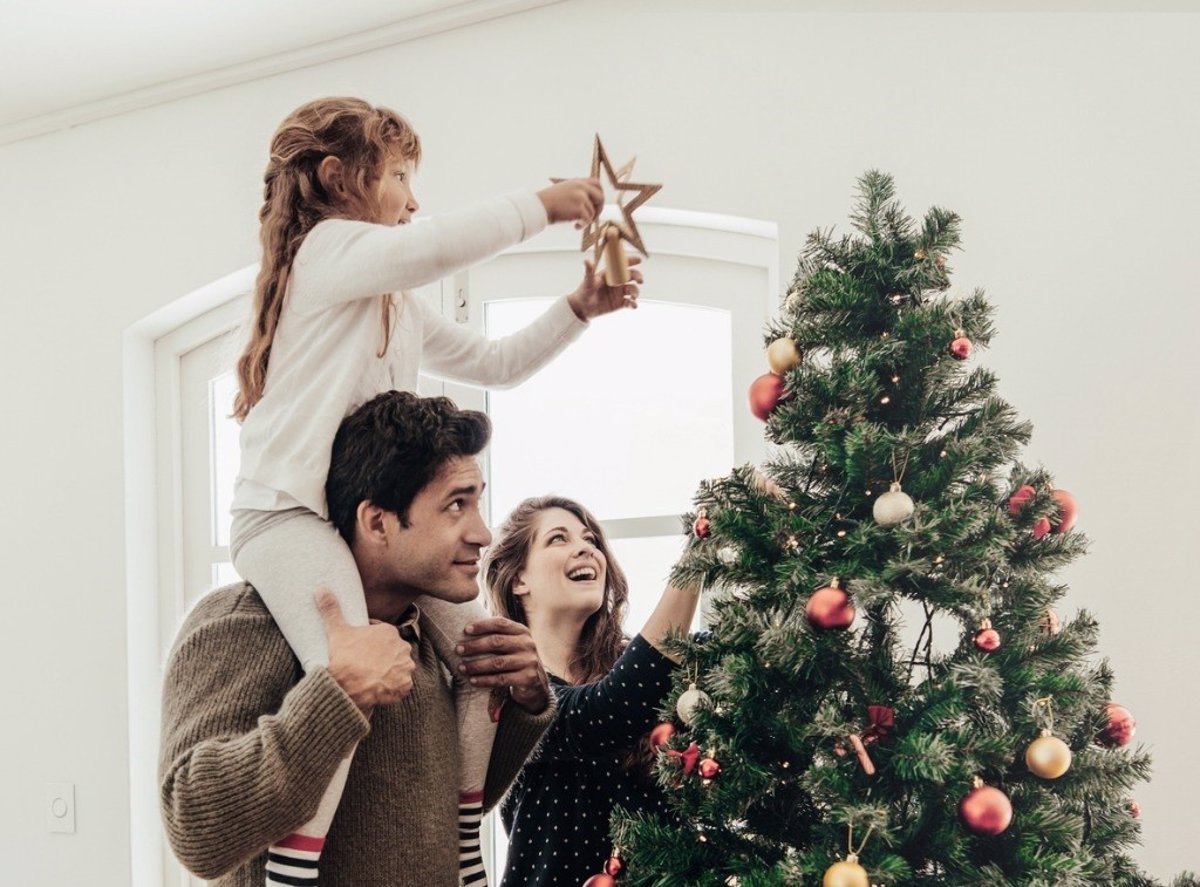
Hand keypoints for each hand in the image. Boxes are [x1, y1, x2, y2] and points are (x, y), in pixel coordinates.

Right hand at [317, 587, 414, 713]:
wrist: (346, 688)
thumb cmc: (343, 658)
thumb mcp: (336, 631)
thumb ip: (331, 608)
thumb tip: (320, 588)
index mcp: (389, 632)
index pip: (383, 638)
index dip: (371, 646)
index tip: (361, 654)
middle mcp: (402, 647)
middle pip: (393, 652)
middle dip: (383, 659)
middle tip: (366, 667)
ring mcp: (406, 667)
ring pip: (399, 669)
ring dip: (390, 673)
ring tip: (372, 679)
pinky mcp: (406, 685)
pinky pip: (402, 686)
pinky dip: (393, 689)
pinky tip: (379, 689)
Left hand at [456, 617, 550, 713]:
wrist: (536, 683)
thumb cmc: (515, 659)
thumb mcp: (511, 644)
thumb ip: (496, 635)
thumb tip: (465, 629)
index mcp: (522, 631)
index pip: (500, 623)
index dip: (482, 625)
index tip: (465, 630)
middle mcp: (527, 644)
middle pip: (497, 642)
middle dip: (475, 646)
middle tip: (458, 650)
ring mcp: (529, 661)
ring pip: (497, 662)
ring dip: (476, 665)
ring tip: (461, 667)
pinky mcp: (528, 678)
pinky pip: (501, 679)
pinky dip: (484, 680)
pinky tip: (472, 681)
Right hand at [537, 178, 602, 226]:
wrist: (538, 207)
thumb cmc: (548, 203)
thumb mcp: (565, 190)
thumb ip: (578, 191)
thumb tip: (591, 202)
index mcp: (577, 181)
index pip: (597, 184)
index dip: (599, 195)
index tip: (595, 205)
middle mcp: (581, 187)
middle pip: (600, 197)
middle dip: (599, 209)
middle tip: (592, 218)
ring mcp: (581, 196)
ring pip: (592, 212)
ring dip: (587, 220)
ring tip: (576, 223)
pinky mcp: (579, 207)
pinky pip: (588, 219)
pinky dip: (583, 225)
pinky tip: (575, 226)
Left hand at [567, 255, 641, 319]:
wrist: (583, 309)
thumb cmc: (584, 292)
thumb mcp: (588, 282)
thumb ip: (589, 272)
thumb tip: (586, 260)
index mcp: (611, 274)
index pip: (622, 265)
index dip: (631, 261)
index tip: (639, 260)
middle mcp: (617, 282)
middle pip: (632, 276)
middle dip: (638, 277)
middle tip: (640, 281)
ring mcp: (620, 293)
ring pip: (633, 289)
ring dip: (636, 292)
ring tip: (633, 297)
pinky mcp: (620, 303)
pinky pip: (630, 303)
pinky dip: (633, 304)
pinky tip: (633, 305)